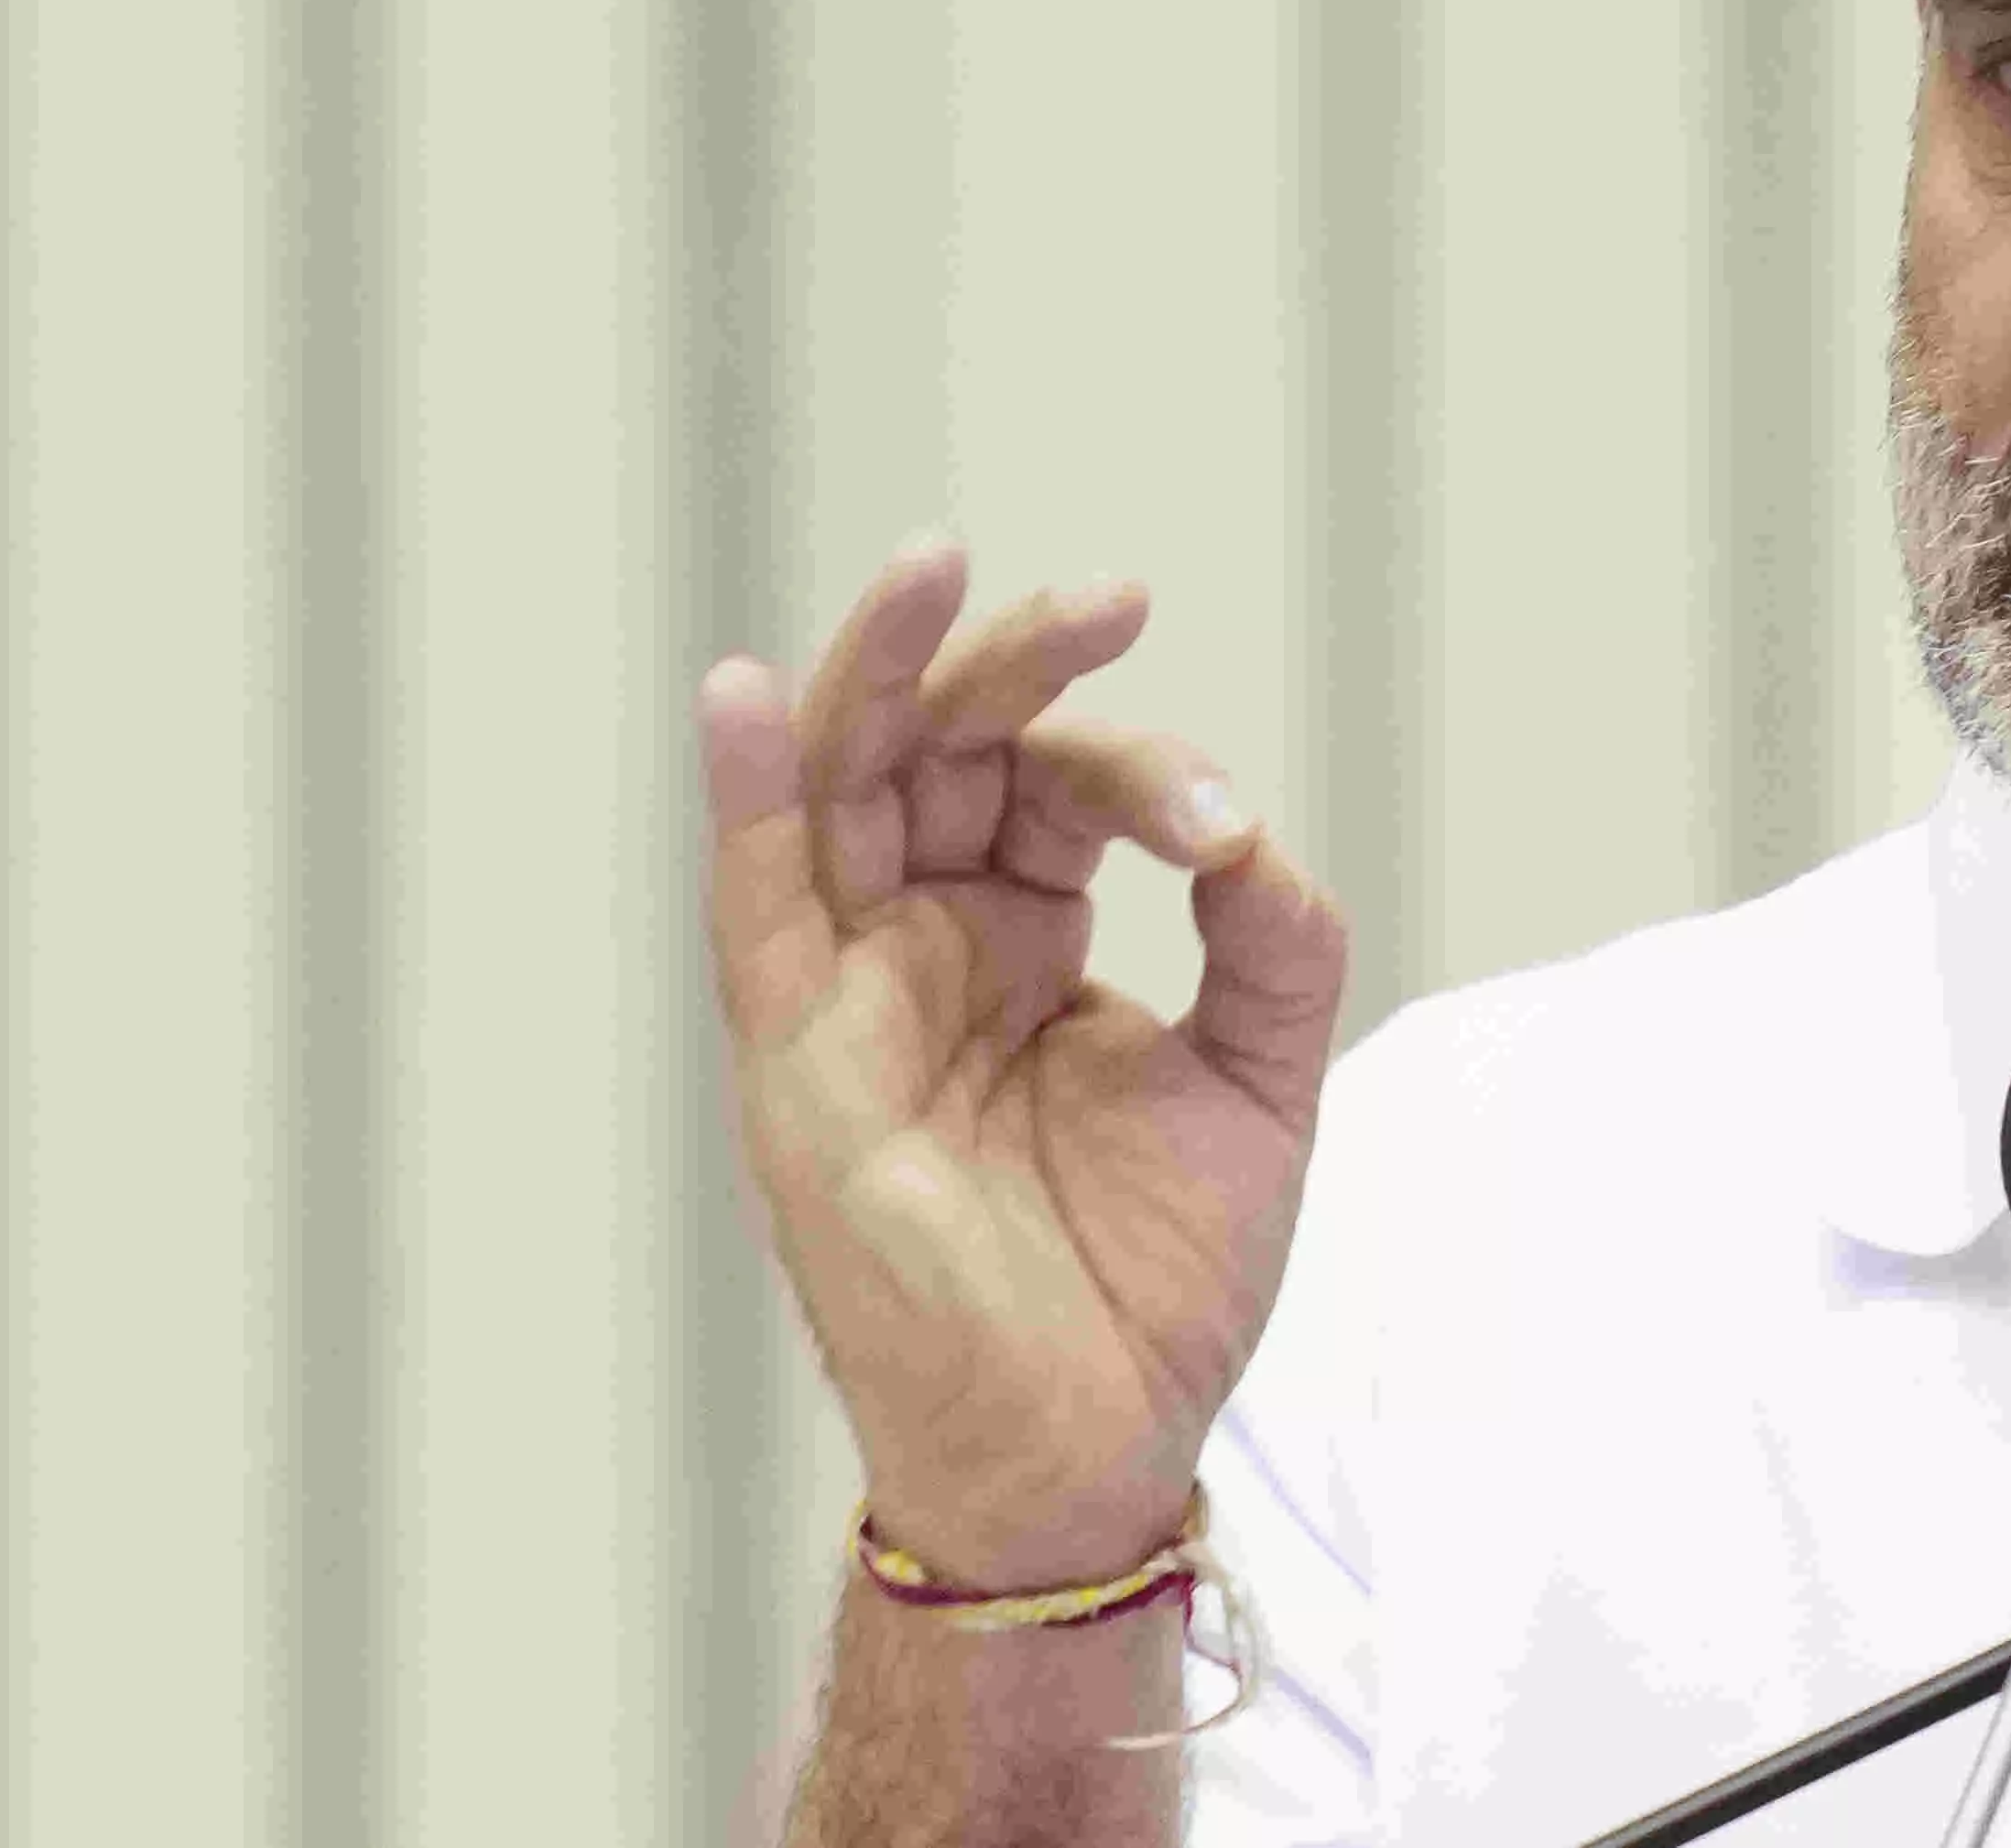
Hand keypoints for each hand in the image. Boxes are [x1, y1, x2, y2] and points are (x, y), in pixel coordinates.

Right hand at [700, 538, 1350, 1593]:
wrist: (1099, 1447)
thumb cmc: (1157, 1280)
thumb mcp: (1262, 1081)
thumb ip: (1273, 944)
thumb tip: (1245, 828)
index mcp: (1023, 938)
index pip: (1061, 787)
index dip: (1146, 771)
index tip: (1226, 827)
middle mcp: (926, 947)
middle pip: (940, 752)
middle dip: (1012, 660)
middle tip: (1108, 595)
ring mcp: (853, 1001)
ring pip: (838, 792)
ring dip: (877, 673)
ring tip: (932, 563)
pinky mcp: (802, 1070)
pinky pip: (754, 915)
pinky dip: (742, 801)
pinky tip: (738, 695)